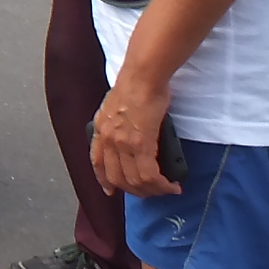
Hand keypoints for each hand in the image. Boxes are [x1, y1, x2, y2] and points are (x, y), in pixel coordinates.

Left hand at [91, 76, 181, 197]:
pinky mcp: (140, 143)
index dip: (104, 180)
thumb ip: (117, 124)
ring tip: (166, 189)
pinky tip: (171, 185)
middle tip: (151, 192)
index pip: (97, 162)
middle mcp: (107, 139)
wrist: (142, 77)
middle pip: (117, 178)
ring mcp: (122, 143)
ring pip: (134, 181)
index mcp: (100, 129)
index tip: (111, 191)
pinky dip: (162, 185)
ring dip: (152, 191)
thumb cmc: (135, 86)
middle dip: (135, 191)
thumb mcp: (115, 107)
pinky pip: (149, 175)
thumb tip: (129, 135)